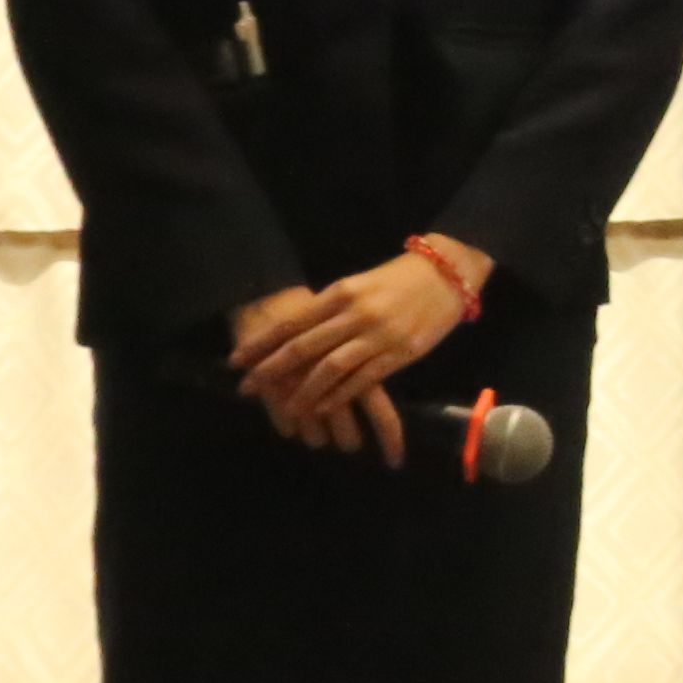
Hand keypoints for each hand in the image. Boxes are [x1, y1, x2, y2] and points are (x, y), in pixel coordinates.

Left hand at [232, 254, 472, 464]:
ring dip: (304, 391)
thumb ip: (331, 308)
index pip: (292, 322)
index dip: (261, 344)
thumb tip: (296, 333)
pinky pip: (363, 379)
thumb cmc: (399, 279)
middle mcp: (355, 314)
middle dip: (271, 371)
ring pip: (330, 368)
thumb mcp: (359, 284)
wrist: (447, 274)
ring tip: (287, 408)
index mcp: (340, 293)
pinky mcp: (400, 353)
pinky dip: (340, 396)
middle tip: (248, 388)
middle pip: (304, 347)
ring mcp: (378, 335)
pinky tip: (324, 408)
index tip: (236, 362)